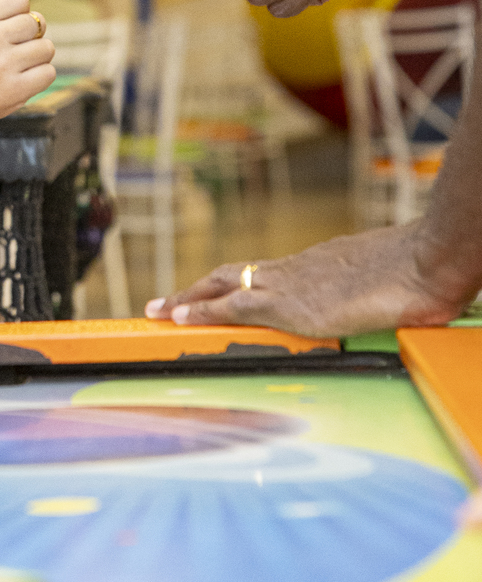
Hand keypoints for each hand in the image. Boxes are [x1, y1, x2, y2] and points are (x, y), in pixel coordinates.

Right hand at [0, 0, 55, 133]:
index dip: (17, 11)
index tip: (4, 26)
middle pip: (36, 21)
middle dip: (29, 33)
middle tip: (11, 47)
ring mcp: (3, 66)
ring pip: (46, 47)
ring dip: (37, 55)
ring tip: (16, 64)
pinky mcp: (16, 90)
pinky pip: (48, 72)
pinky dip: (40, 76)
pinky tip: (21, 79)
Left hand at [144, 226, 466, 337]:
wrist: (423, 262)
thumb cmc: (415, 274)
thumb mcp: (383, 285)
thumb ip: (369, 295)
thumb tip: (383, 303)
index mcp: (314, 265)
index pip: (263, 273)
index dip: (234, 284)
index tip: (214, 293)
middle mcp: (294, 268)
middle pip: (233, 273)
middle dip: (197, 289)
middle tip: (165, 302)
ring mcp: (288, 282)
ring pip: (222, 284)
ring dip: (187, 298)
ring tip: (157, 310)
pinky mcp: (289, 303)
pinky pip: (232, 306)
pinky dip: (202, 311)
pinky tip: (177, 319)